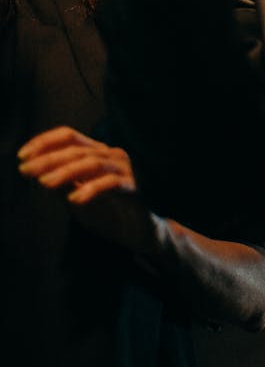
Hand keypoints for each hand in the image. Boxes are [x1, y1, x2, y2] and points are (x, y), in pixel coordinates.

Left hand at [17, 125, 157, 254]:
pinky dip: (90, 189)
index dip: (45, 142)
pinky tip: (74, 200)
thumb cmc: (107, 211)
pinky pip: (110, 183)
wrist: (139, 230)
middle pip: (77, 149)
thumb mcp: (77, 194)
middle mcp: (112, 154)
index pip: (69, 136)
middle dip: (48, 159)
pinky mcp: (133, 185)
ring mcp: (124, 168)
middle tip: (26, 170)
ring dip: (65, 172)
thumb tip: (37, 174)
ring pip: (92, 162)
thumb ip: (62, 182)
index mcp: (98, 151)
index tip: (23, 155)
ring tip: (45, 183)